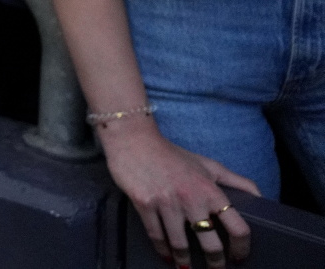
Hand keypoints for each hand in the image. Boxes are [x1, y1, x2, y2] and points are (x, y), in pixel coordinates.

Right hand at [100, 119, 255, 266]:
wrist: (134, 140)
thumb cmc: (173, 154)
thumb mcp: (208, 164)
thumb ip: (236, 181)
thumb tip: (261, 198)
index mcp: (210, 190)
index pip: (238, 227)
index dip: (242, 248)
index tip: (239, 257)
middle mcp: (191, 199)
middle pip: (210, 244)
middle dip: (215, 263)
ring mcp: (166, 203)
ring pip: (181, 245)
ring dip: (185, 261)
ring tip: (187, 268)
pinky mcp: (144, 204)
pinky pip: (156, 236)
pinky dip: (163, 250)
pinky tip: (167, 256)